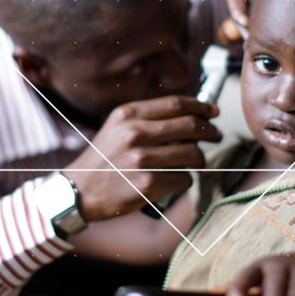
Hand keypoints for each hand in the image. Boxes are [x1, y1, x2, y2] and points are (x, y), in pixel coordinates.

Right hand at [65, 95, 221, 221]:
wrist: (78, 191)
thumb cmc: (104, 159)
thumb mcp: (118, 128)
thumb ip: (148, 119)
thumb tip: (190, 116)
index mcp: (128, 115)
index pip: (176, 104)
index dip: (201, 106)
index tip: (213, 112)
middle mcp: (135, 133)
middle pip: (190, 125)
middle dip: (210, 131)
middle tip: (216, 135)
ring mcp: (142, 159)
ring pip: (193, 153)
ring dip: (199, 159)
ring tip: (195, 162)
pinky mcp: (148, 183)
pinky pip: (184, 178)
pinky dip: (185, 180)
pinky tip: (174, 181)